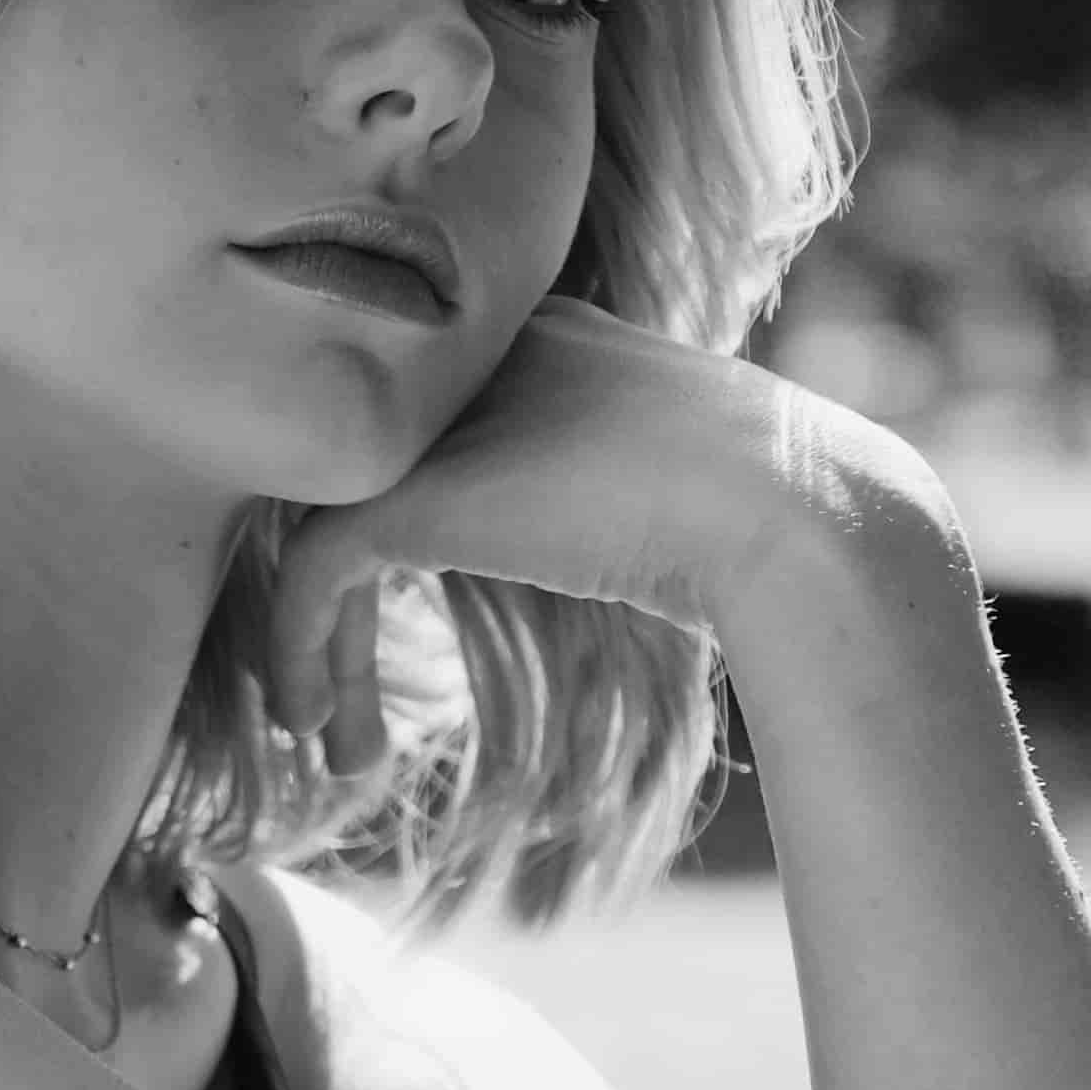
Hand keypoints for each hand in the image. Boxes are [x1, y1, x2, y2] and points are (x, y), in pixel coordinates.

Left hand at [263, 303, 902, 772]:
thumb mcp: (654, 485)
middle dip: (330, 603)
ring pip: (326, 535)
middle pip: (357, 484)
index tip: (387, 635)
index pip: (418, 440)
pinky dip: (307, 654)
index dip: (385, 541)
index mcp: (533, 342)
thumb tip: (569, 555)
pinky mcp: (410, 491)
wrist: (783, 513)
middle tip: (330, 705)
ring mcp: (434, 423)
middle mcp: (469, 364)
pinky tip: (326, 726)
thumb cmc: (754, 520)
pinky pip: (316, 574)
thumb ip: (578, 494)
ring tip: (335, 747)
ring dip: (320, 652)